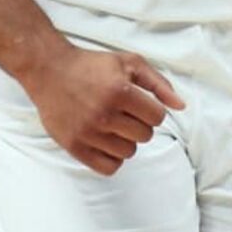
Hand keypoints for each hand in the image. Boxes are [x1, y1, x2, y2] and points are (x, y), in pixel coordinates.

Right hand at [20, 45, 183, 175]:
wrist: (50, 70)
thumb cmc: (92, 65)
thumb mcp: (129, 63)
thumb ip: (158, 83)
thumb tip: (181, 106)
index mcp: (120, 91)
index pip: (157, 117)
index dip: (152, 111)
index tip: (139, 104)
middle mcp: (104, 114)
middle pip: (145, 136)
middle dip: (139, 124)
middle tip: (124, 112)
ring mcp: (88, 132)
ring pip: (129, 152)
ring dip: (125, 140)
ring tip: (112, 125)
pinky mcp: (74, 146)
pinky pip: (109, 167)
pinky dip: (112, 158)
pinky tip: (105, 141)